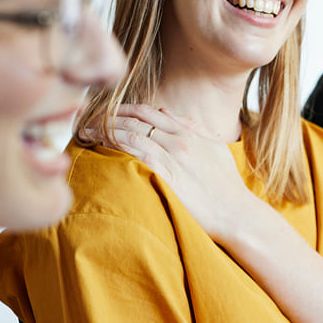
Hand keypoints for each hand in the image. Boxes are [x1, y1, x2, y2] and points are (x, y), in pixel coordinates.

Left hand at [90, 103, 260, 239]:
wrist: (236, 213)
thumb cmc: (227, 188)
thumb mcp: (216, 150)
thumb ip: (195, 130)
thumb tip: (171, 116)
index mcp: (190, 133)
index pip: (150, 111)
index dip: (124, 109)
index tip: (106, 113)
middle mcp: (180, 140)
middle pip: (136, 118)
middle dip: (108, 115)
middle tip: (87, 120)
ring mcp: (174, 156)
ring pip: (133, 131)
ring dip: (105, 128)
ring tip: (86, 131)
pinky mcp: (168, 174)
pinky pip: (136, 151)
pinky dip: (117, 143)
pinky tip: (101, 144)